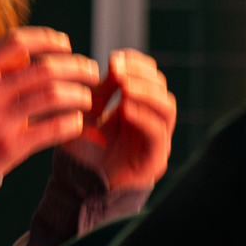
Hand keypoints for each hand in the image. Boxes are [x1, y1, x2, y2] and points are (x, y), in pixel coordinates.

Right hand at [0, 28, 100, 176]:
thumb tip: (27, 53)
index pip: (17, 42)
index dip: (47, 39)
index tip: (65, 44)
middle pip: (44, 69)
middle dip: (75, 66)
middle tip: (91, 69)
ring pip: (53, 96)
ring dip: (78, 94)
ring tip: (88, 96)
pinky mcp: (10, 147)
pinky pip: (52, 128)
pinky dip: (71, 122)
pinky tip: (78, 121)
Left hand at [61, 49, 176, 189]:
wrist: (78, 187)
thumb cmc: (82, 151)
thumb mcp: (88, 114)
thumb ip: (101, 92)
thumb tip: (114, 63)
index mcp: (139, 108)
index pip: (150, 77)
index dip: (137, 64)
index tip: (115, 58)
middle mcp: (152, 122)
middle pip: (162, 88)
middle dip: (141, 74)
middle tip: (118, 69)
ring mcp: (156, 141)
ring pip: (167, 107)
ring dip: (146, 92)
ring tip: (124, 85)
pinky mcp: (155, 160)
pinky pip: (157, 133)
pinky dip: (143, 117)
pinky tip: (125, 108)